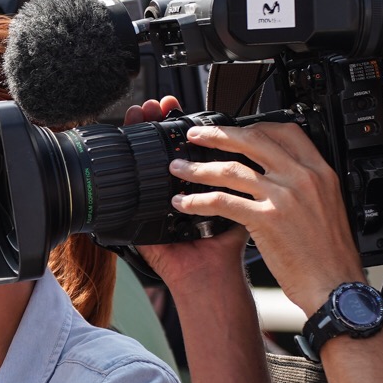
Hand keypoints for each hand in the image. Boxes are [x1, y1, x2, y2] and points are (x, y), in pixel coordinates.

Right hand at [124, 97, 251, 293]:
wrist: (213, 279)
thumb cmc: (229, 249)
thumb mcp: (241, 203)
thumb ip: (245, 177)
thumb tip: (259, 141)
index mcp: (198, 186)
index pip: (187, 147)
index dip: (183, 124)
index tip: (180, 103)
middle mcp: (175, 191)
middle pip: (162, 148)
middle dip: (160, 121)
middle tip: (160, 102)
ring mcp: (155, 204)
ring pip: (143, 162)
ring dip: (140, 133)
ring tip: (142, 112)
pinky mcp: (140, 220)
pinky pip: (128, 193)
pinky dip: (123, 165)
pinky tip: (124, 140)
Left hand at [165, 117, 364, 313]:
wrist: (336, 285)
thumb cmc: (330, 255)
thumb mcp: (328, 206)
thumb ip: (305, 187)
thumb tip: (278, 177)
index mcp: (320, 171)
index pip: (285, 131)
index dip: (254, 126)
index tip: (234, 130)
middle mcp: (302, 178)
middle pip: (253, 141)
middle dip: (218, 135)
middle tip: (196, 135)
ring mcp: (284, 197)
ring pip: (232, 170)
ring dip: (199, 168)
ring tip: (179, 168)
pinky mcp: (267, 220)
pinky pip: (223, 202)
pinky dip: (199, 200)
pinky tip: (184, 203)